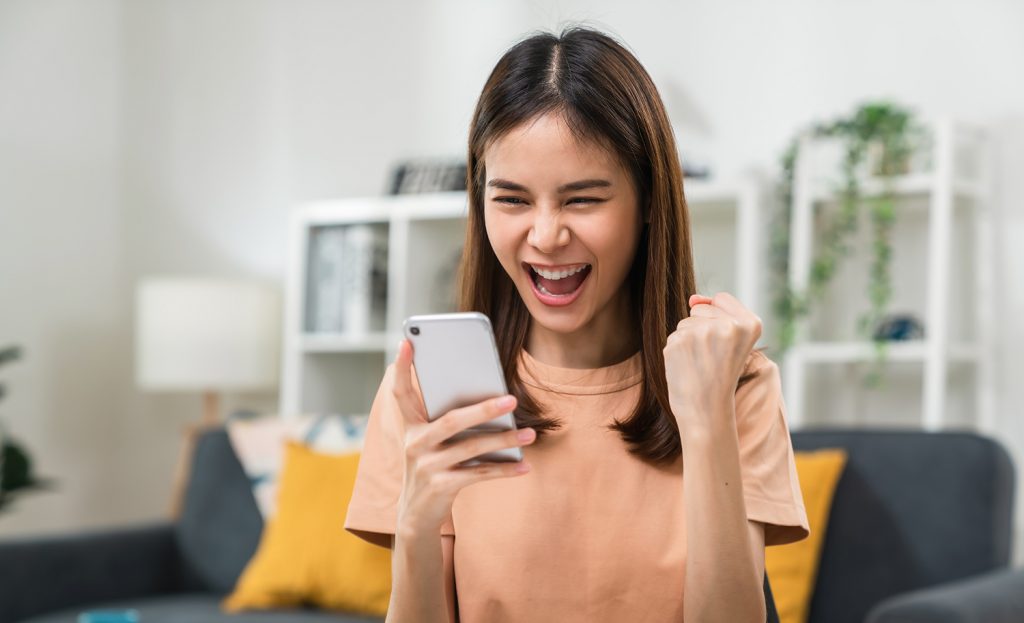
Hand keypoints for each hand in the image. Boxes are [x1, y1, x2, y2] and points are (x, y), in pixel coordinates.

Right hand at [391, 339, 534, 536]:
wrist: (415, 515)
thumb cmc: (432, 468)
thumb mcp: (430, 445)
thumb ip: (448, 424)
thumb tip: (494, 403)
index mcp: (410, 428)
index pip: (401, 394)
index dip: (401, 368)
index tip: (406, 341)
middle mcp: (414, 444)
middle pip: (452, 420)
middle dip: (484, 409)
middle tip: (512, 399)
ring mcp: (426, 467)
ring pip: (471, 447)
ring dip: (504, 440)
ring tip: (529, 434)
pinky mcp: (441, 487)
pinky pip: (479, 474)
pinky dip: (504, 470)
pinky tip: (524, 466)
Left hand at [663, 292, 762, 431]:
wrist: (706, 409)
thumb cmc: (720, 375)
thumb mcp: (732, 341)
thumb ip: (716, 312)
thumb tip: (693, 298)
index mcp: (751, 324)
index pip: (722, 298)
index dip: (718, 320)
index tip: (724, 344)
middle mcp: (729, 325)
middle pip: (700, 308)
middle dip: (701, 329)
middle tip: (712, 358)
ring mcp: (703, 332)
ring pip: (686, 322)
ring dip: (689, 340)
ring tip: (700, 363)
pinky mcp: (680, 341)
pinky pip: (674, 335)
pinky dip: (677, 349)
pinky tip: (687, 366)